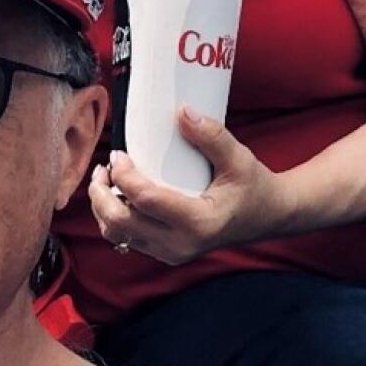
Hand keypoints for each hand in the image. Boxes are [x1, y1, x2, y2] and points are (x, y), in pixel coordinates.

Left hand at [87, 109, 289, 264]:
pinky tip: (116, 195)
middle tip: (104, 167)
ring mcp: (169, 253)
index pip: (144, 200)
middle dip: (100, 194)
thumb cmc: (253, 186)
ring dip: (102, 206)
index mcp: (199, 223)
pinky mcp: (162, 253)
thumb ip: (212, 136)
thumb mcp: (239, 158)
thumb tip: (182, 111)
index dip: (123, 176)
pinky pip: (125, 238)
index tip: (118, 154)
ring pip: (116, 234)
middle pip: (119, 223)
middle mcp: (179, 244)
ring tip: (105, 178)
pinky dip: (113, 217)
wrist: (266, 217)